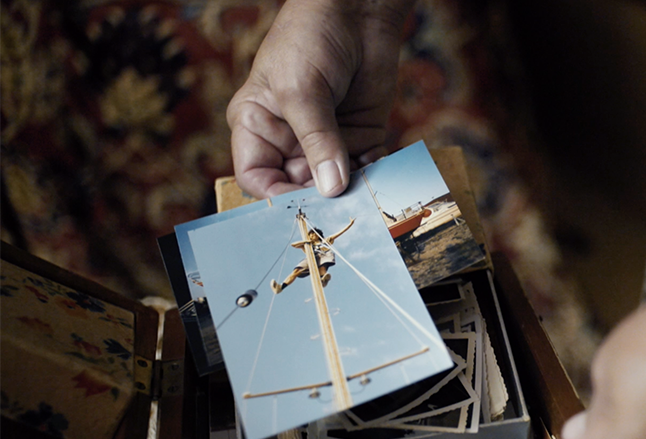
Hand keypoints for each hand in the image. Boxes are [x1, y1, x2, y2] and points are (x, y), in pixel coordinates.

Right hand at [227, 0, 413, 197]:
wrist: (356, 9)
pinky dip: (375, 174)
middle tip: (343, 203)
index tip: (304, 204)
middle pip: (299, 188)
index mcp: (256, 127)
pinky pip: (365, 169)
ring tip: (366, 189)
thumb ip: (316, 140)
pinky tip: (381, 169)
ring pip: (336, 184)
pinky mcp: (360, 136)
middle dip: (321, 197)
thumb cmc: (310, 36)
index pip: (257, 180)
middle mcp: (289, 140)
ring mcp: (326, 140)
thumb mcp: (302, 89)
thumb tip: (331, 188)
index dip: (277, 197)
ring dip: (352, 190)